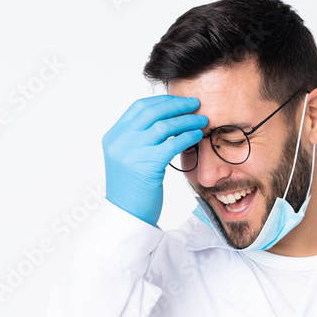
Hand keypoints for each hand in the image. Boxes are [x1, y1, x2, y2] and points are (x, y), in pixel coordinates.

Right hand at [102, 95, 206, 225]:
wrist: (127, 215)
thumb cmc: (133, 189)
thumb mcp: (128, 158)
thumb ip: (139, 139)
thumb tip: (164, 121)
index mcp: (114, 136)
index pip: (139, 107)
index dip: (162, 101)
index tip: (179, 101)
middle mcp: (120, 141)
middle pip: (152, 111)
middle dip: (177, 105)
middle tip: (195, 104)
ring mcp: (131, 152)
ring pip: (164, 126)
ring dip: (186, 120)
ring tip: (202, 120)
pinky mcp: (146, 164)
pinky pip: (171, 143)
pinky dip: (187, 136)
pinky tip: (197, 135)